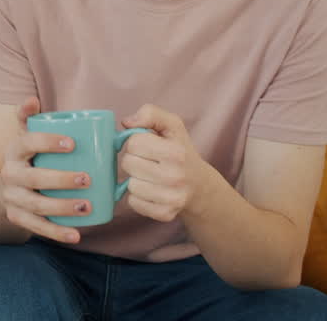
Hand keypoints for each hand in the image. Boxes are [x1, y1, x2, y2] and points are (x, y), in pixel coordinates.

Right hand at [0, 97, 93, 243]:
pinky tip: (76, 234)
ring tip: (87, 206)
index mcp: (14, 151)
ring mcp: (13, 198)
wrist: (0, 192)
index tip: (73, 143)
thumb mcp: (22, 138)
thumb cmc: (25, 160)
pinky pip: (37, 228)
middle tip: (87, 179)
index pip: (28, 143)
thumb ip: (28, 117)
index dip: (48, 142)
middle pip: (34, 178)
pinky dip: (57, 233)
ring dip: (63, 207)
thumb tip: (32, 100)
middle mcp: (10, 174)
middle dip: (61, 179)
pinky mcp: (18, 218)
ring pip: (37, 205)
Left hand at [120, 105, 209, 222]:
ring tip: (151, 176)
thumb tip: (127, 122)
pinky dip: (138, 196)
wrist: (200, 186)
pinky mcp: (164, 213)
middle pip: (128, 163)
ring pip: (130, 184)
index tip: (148, 146)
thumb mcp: (172, 125)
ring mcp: (171, 198)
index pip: (133, 142)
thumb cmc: (180, 152)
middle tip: (149, 162)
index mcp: (176, 152)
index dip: (136, 141)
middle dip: (134, 160)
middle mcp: (175, 176)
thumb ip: (151, 113)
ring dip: (136, 179)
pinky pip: (133, 202)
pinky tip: (151, 191)